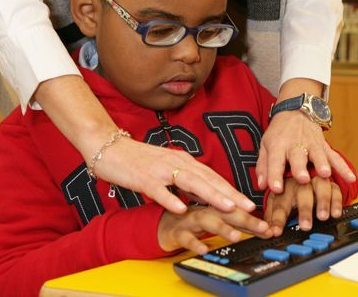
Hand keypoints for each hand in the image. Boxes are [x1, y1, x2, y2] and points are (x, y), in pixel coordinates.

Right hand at [34, 75, 255, 214]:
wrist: (108, 147)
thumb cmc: (138, 160)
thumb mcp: (167, 167)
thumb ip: (185, 178)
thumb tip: (204, 191)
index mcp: (183, 161)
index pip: (212, 177)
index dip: (232, 190)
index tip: (249, 203)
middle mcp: (176, 163)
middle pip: (208, 180)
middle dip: (230, 195)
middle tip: (249, 208)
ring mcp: (160, 170)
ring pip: (190, 183)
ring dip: (211, 195)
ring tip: (228, 207)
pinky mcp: (143, 178)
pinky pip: (159, 190)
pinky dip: (170, 199)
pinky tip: (181, 209)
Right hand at [158, 206, 272, 253]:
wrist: (160, 222)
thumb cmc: (188, 219)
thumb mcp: (211, 218)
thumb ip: (230, 220)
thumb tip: (255, 226)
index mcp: (213, 206)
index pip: (236, 209)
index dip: (253, 216)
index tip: (269, 225)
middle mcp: (203, 210)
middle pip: (225, 212)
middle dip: (245, 219)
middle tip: (262, 228)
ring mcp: (190, 220)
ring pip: (207, 221)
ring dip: (222, 227)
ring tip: (236, 236)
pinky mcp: (176, 232)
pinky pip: (185, 237)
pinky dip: (194, 242)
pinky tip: (204, 248)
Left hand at [256, 109, 355, 192]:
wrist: (295, 110)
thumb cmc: (279, 132)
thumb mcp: (266, 145)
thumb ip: (263, 166)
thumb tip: (260, 186)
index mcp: (278, 145)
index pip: (275, 161)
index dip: (274, 175)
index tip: (276, 189)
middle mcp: (295, 144)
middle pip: (298, 156)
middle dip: (300, 168)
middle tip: (302, 179)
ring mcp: (312, 144)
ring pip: (318, 155)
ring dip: (322, 164)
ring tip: (325, 174)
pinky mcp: (324, 146)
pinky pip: (335, 157)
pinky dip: (343, 167)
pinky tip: (350, 178)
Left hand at [264, 176, 342, 235]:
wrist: (302, 169)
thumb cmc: (287, 191)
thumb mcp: (276, 201)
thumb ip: (271, 216)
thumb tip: (267, 231)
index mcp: (282, 186)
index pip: (279, 202)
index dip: (277, 218)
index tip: (276, 232)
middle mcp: (299, 180)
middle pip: (301, 191)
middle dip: (304, 209)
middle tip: (306, 225)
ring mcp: (315, 178)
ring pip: (320, 186)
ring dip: (323, 202)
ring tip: (322, 217)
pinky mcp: (329, 181)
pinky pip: (335, 188)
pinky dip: (336, 201)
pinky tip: (335, 213)